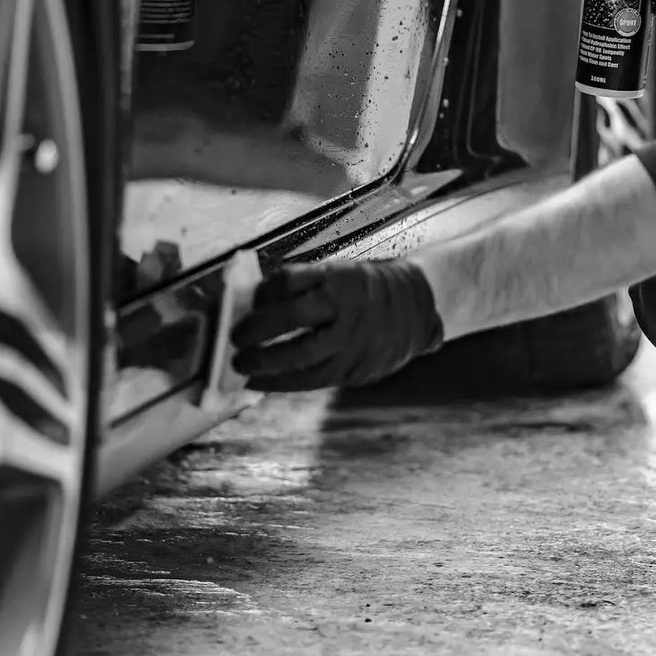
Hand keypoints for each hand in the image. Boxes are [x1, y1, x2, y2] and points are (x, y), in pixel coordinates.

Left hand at [230, 260, 444, 391]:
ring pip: (301, 355)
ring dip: (265, 363)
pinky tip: (263, 383)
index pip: (288, 280)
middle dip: (257, 329)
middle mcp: (345, 306)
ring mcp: (351, 339)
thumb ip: (306, 285)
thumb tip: (256, 302)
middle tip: (234, 337)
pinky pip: (313, 379)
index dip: (261, 292)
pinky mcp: (356, 366)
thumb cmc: (369, 287)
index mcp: (338, 275)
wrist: (422, 304)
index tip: (245, 300)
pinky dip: (284, 382)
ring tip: (242, 365)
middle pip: (291, 317)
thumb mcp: (343, 272)